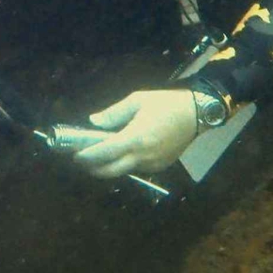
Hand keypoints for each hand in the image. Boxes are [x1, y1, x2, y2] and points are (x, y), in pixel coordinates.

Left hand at [73, 89, 197, 177]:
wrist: (197, 113)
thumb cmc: (166, 103)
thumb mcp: (137, 100)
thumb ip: (113, 113)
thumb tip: (93, 121)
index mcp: (135, 139)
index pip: (103, 154)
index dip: (86, 156)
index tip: (74, 154)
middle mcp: (142, 157)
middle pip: (109, 171)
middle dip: (92, 168)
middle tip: (80, 159)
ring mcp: (152, 165)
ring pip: (122, 172)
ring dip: (107, 167)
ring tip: (96, 156)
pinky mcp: (160, 167)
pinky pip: (136, 169)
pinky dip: (123, 164)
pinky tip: (119, 154)